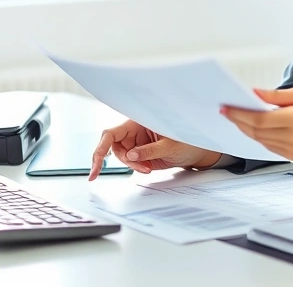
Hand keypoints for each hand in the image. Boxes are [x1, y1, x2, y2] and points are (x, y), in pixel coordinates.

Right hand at [89, 120, 220, 179]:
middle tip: (141, 169)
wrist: (196, 151)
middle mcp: (134, 132)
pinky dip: (136, 168)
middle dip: (125, 161)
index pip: (111, 134)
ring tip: (149, 168)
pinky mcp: (140, 153)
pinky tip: (148, 167)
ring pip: (122, 157)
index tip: (96, 166)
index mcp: (137, 122)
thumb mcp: (169, 146)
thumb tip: (130, 156)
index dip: (100, 149)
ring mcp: (136, 143)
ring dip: (132, 166)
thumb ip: (149, 151)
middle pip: (114, 148)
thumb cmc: (186, 141)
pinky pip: (130, 162)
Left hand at [222, 88, 292, 159]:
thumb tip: (252, 93)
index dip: (240, 114)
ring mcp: (291, 149)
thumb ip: (275, 96)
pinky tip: (250, 126)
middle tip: (225, 111)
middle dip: (238, 121)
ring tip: (235, 117)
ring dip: (245, 128)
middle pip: (256, 131)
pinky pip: (267, 145)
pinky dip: (256, 135)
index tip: (226, 107)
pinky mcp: (290, 155)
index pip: (260, 119)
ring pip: (259, 140)